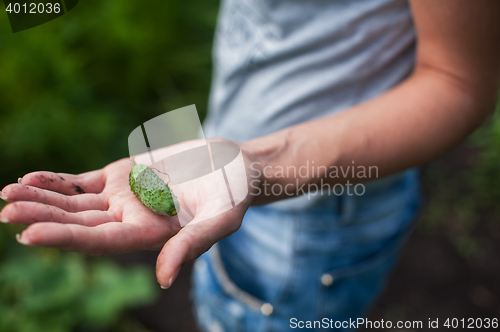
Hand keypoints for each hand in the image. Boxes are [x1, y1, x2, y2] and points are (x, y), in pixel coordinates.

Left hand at [0, 142, 258, 287]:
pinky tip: (30, 179)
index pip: (101, 242)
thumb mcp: (221, 218)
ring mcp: (122, 197)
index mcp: (151, 235)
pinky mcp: (121, 174)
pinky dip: (56, 181)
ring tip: (8, 193)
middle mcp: (130, 219)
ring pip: (74, 203)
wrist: (232, 165)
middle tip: (7, 212)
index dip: (67, 239)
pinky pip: (81, 181)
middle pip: (79, 223)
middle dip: (44, 218)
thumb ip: (193, 244)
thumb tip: (163, 278)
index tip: (30, 235)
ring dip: (42, 199)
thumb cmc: (233, 193)